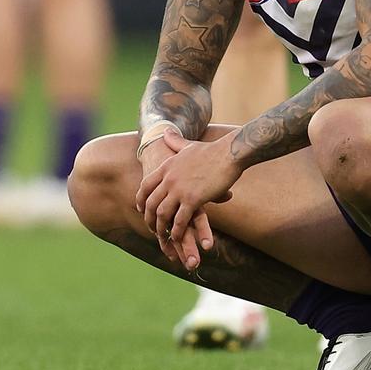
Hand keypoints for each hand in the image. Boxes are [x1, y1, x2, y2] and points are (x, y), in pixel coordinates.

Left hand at [135, 135, 238, 270]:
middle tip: (151, 228)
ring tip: (163, 237)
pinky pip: (179, 220)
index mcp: (167, 166)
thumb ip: (175, 141)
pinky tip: (178, 237)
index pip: (145, 186)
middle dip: (148, 218)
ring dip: (161, 228)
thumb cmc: (212, 151)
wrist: (229, 153)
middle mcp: (169, 178)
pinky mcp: (193, 199)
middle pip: (151, 202)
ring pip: (162, 214)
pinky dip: (177, 231)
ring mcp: (180, 189)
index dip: (141, 199)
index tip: (141, 209)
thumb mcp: (188, 145)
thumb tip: (165, 132)